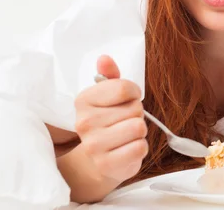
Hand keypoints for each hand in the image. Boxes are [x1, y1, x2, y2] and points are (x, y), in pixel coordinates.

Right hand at [74, 55, 148, 183]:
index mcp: (83, 100)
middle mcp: (84, 122)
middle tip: (124, 121)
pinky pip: (139, 147)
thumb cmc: (109, 121)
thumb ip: (110, 75)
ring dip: (139, 131)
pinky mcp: (106, 164)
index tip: (128, 99)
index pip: (123, 88)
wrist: (100, 158)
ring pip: (138, 127)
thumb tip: (104, 59)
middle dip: (136, 113)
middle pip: (134, 108)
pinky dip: (140, 147)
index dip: (134, 93)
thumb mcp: (109, 95)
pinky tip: (128, 148)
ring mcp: (93, 145)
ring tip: (126, 134)